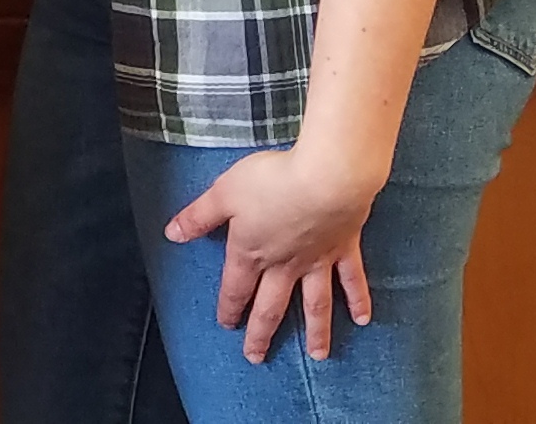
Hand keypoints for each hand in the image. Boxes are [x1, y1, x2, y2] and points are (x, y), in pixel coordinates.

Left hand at [164, 146, 382, 362]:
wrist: (327, 177)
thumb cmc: (272, 182)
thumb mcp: (224, 193)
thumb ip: (199, 216)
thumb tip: (171, 234)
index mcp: (251, 252)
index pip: (235, 287)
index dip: (228, 307)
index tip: (227, 326)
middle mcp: (284, 265)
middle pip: (271, 306)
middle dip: (261, 333)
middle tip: (257, 358)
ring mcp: (317, 261)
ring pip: (315, 303)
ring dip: (316, 331)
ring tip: (317, 356)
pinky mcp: (344, 249)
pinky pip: (352, 279)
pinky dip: (359, 299)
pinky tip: (364, 319)